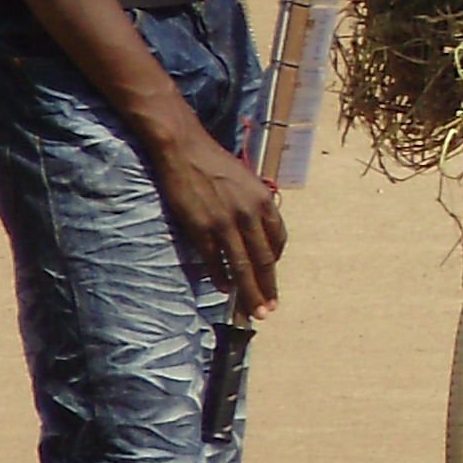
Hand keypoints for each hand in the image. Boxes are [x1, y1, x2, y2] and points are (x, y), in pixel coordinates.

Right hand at [155, 126, 286, 318]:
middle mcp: (248, 214)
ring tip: (255, 312)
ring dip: (250, 292)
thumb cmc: (216, 163)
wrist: (184, 150)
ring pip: (242, 266)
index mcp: (264, 201)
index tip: (271, 276)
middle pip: (264, 260)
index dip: (276, 262)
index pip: (278, 240)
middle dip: (268, 288)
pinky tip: (224, 289)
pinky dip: (220, 277)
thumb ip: (255, 207)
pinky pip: (214, 260)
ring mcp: (224, 223)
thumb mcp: (247, 181)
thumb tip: (259, 232)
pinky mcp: (200, 228)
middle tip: (270, 309)